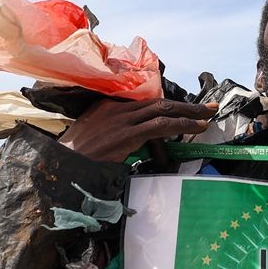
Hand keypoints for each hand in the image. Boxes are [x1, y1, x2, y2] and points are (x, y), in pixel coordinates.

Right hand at [59, 98, 216, 162]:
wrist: (59, 167)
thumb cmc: (74, 159)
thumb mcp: (93, 137)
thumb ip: (114, 133)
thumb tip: (136, 141)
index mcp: (107, 106)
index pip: (144, 101)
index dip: (167, 105)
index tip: (184, 109)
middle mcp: (115, 108)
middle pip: (158, 101)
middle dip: (185, 105)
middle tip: (207, 107)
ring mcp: (121, 120)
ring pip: (162, 110)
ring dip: (189, 113)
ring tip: (208, 115)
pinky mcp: (126, 134)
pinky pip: (160, 126)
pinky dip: (181, 125)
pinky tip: (196, 128)